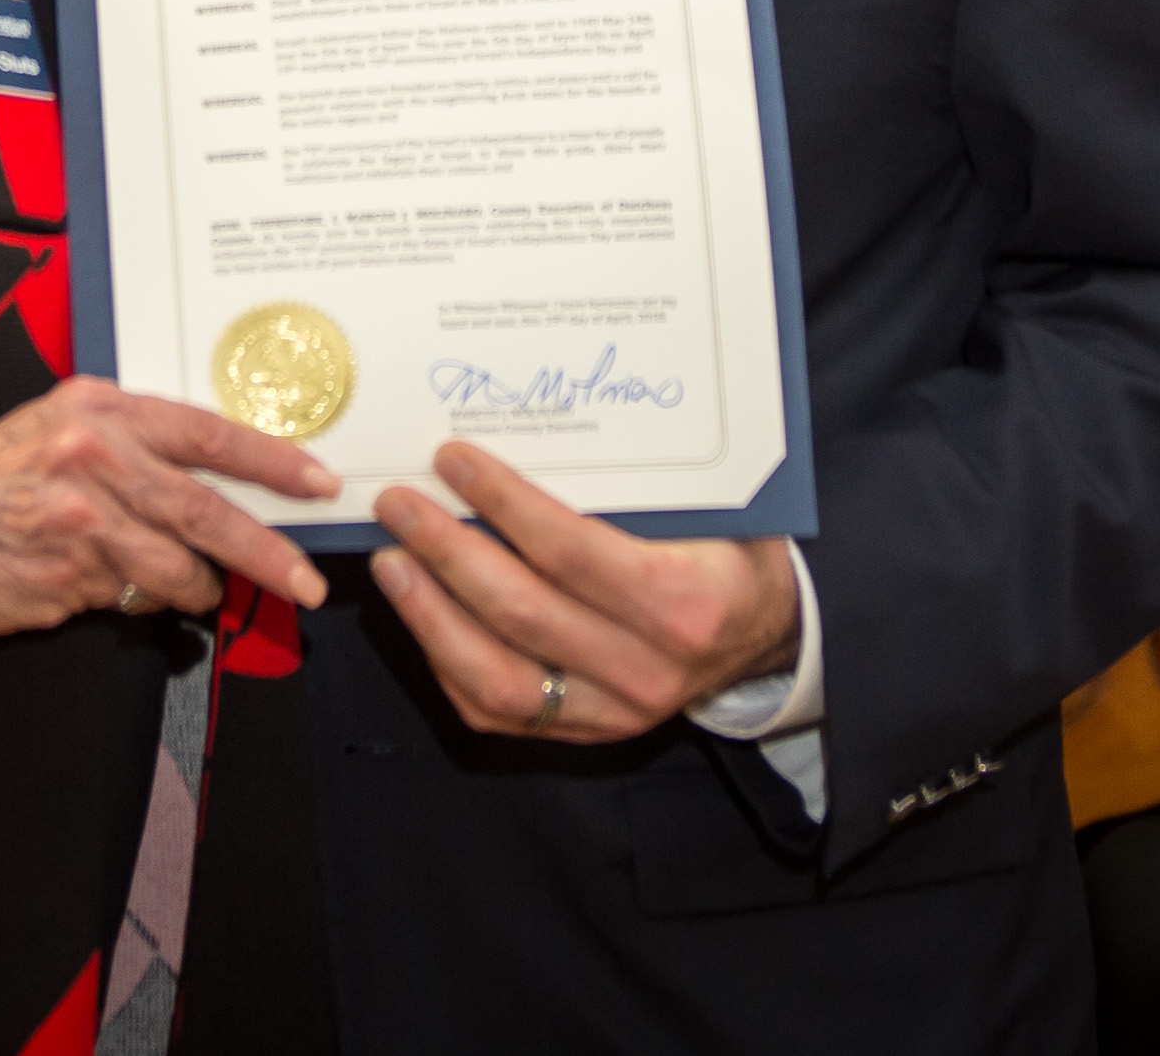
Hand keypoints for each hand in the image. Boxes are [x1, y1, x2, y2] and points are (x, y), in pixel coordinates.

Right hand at [0, 383, 334, 633]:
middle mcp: (96, 458)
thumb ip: (128, 446)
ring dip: (193, 590)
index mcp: (98, 411)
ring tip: (186, 590)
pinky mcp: (68, 579)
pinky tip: (116, 590)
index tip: (316, 482)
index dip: (271, 461)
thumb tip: (203, 484)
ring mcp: (84, 522)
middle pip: (211, 511)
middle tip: (305, 580)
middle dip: (269, 553)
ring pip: (177, 569)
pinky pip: (134, 600)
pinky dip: (141, 602)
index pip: (207, 433)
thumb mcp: (52, 429)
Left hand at [366, 439, 800, 742]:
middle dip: (446, 551)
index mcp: (684, 602)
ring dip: (431, 613)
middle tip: (399, 504)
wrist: (767, 635)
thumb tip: (522, 426)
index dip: (502, 503)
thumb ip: (630, 483)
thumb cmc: (727, 552)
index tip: (452, 459)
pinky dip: (448, 660)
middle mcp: (648, 669)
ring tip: (391, 560)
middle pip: (522, 611)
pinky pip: (498, 709)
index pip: (571, 552)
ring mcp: (615, 712)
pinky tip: (422, 612)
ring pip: (497, 676)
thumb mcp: (705, 507)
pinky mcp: (587, 732)